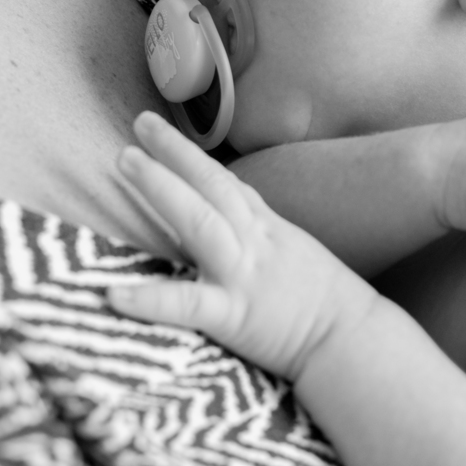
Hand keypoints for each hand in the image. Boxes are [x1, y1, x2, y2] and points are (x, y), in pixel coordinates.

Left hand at [109, 112, 377, 380]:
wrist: (353, 342)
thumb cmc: (327, 305)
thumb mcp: (295, 256)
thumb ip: (261, 238)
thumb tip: (230, 227)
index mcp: (267, 230)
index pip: (226, 183)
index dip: (191, 156)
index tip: (160, 132)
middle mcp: (253, 242)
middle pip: (211, 186)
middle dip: (173, 153)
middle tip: (139, 123)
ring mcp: (242, 275)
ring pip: (199, 221)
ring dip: (161, 188)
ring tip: (125, 160)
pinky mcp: (234, 316)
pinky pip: (188, 304)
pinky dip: (150, 299)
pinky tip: (112, 294)